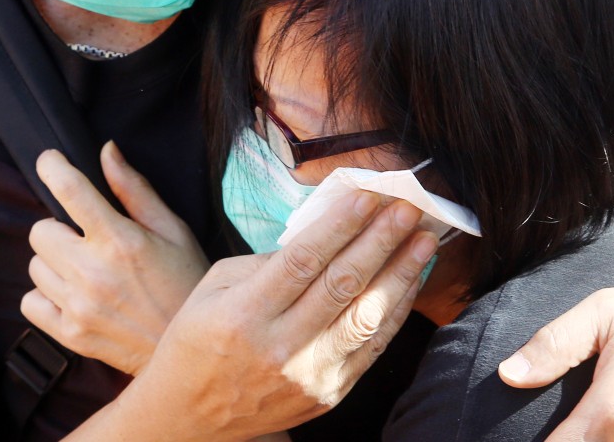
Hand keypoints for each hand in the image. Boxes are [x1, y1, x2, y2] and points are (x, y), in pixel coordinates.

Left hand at [21, 141, 209, 374]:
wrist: (192, 350)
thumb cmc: (187, 282)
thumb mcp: (173, 230)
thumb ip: (134, 189)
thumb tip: (106, 151)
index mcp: (120, 240)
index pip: (69, 190)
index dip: (52, 166)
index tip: (49, 160)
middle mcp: (93, 272)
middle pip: (40, 230)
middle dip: (59, 227)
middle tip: (86, 237)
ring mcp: (78, 306)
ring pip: (34, 265)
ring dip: (55, 261)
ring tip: (86, 270)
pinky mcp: (70, 334)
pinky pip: (30, 301)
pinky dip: (46, 294)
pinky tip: (74, 294)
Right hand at [74, 191, 438, 441]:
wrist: (190, 417)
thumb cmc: (197, 340)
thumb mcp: (213, 288)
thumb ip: (265, 261)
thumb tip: (324, 234)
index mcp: (244, 314)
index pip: (303, 261)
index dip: (340, 226)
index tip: (368, 196)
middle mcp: (280, 347)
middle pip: (341, 284)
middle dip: (380, 241)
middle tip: (408, 209)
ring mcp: (308, 375)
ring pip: (366, 317)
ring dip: (400, 274)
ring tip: (423, 241)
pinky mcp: (328, 394)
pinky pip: (372, 347)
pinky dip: (396, 311)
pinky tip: (409, 282)